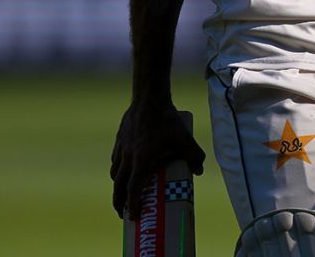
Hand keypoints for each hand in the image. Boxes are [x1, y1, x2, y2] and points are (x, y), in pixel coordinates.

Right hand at [110, 103, 204, 217]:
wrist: (149, 97)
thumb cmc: (167, 120)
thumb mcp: (185, 139)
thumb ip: (194, 155)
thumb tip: (198, 171)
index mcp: (141, 161)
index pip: (132, 190)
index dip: (132, 205)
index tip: (133, 217)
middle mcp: (127, 157)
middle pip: (118, 187)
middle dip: (119, 203)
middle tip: (125, 214)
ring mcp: (121, 148)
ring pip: (115, 173)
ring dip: (118, 186)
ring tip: (125, 193)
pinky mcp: (119, 140)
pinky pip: (115, 160)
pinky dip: (118, 170)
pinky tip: (125, 169)